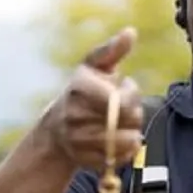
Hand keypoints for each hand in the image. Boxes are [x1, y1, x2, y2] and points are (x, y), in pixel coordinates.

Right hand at [44, 27, 143, 171]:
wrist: (56, 129)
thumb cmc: (82, 92)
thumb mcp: (94, 67)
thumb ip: (112, 50)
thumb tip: (130, 32)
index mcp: (79, 86)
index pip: (120, 98)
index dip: (131, 95)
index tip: (125, 88)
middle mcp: (74, 114)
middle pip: (128, 119)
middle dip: (135, 114)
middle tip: (126, 110)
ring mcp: (77, 139)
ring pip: (127, 142)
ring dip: (133, 134)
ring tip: (125, 127)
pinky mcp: (83, 160)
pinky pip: (119, 160)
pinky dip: (125, 153)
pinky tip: (117, 142)